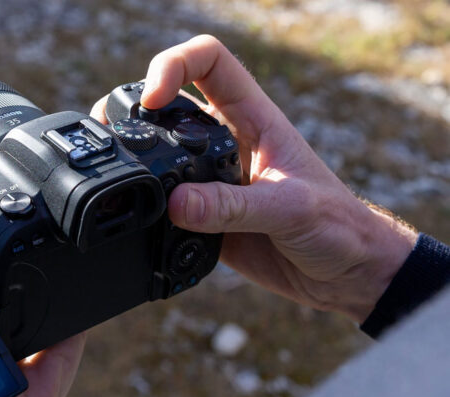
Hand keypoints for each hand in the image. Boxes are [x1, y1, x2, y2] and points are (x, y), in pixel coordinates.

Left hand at [0, 164, 85, 396]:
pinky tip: (91, 250)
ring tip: (63, 210)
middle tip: (32, 180)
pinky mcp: (67, 326)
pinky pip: (85, 295)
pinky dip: (90, 274)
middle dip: (23, 209)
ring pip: (54, 256)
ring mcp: (34, 306)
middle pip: (15, 231)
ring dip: (60, 237)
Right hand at [91, 35, 416, 322]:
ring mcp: (212, 182)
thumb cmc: (337, 226)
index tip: (154, 100)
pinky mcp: (204, 219)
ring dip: (135, 162)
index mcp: (254, 120)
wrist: (344, 273)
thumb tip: (177, 205)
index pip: (208, 63)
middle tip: (113, 134)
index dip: (173, 66)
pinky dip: (147, 215)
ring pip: (161, 157)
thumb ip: (233, 207)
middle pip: (170, 105)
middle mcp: (227, 144)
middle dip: (135, 110)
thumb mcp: (290, 209)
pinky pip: (166, 210)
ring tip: (116, 178)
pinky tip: (142, 227)